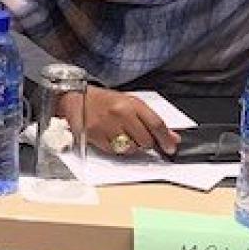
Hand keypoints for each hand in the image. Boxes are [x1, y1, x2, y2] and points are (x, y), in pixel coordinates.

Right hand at [60, 86, 179, 156]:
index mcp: (131, 103)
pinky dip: (116, 148)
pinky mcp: (96, 136)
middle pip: (145, 140)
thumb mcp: (129, 103)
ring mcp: (107, 126)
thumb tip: (171, 137)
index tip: (170, 147)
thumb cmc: (104, 100)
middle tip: (139, 137)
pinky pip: (115, 151)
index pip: (156, 124)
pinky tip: (111, 137)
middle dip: (146, 143)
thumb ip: (150, 119)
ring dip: (131, 146)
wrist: (76, 98)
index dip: (166, 139)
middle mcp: (120, 114)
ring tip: (122, 135)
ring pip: (131, 148)